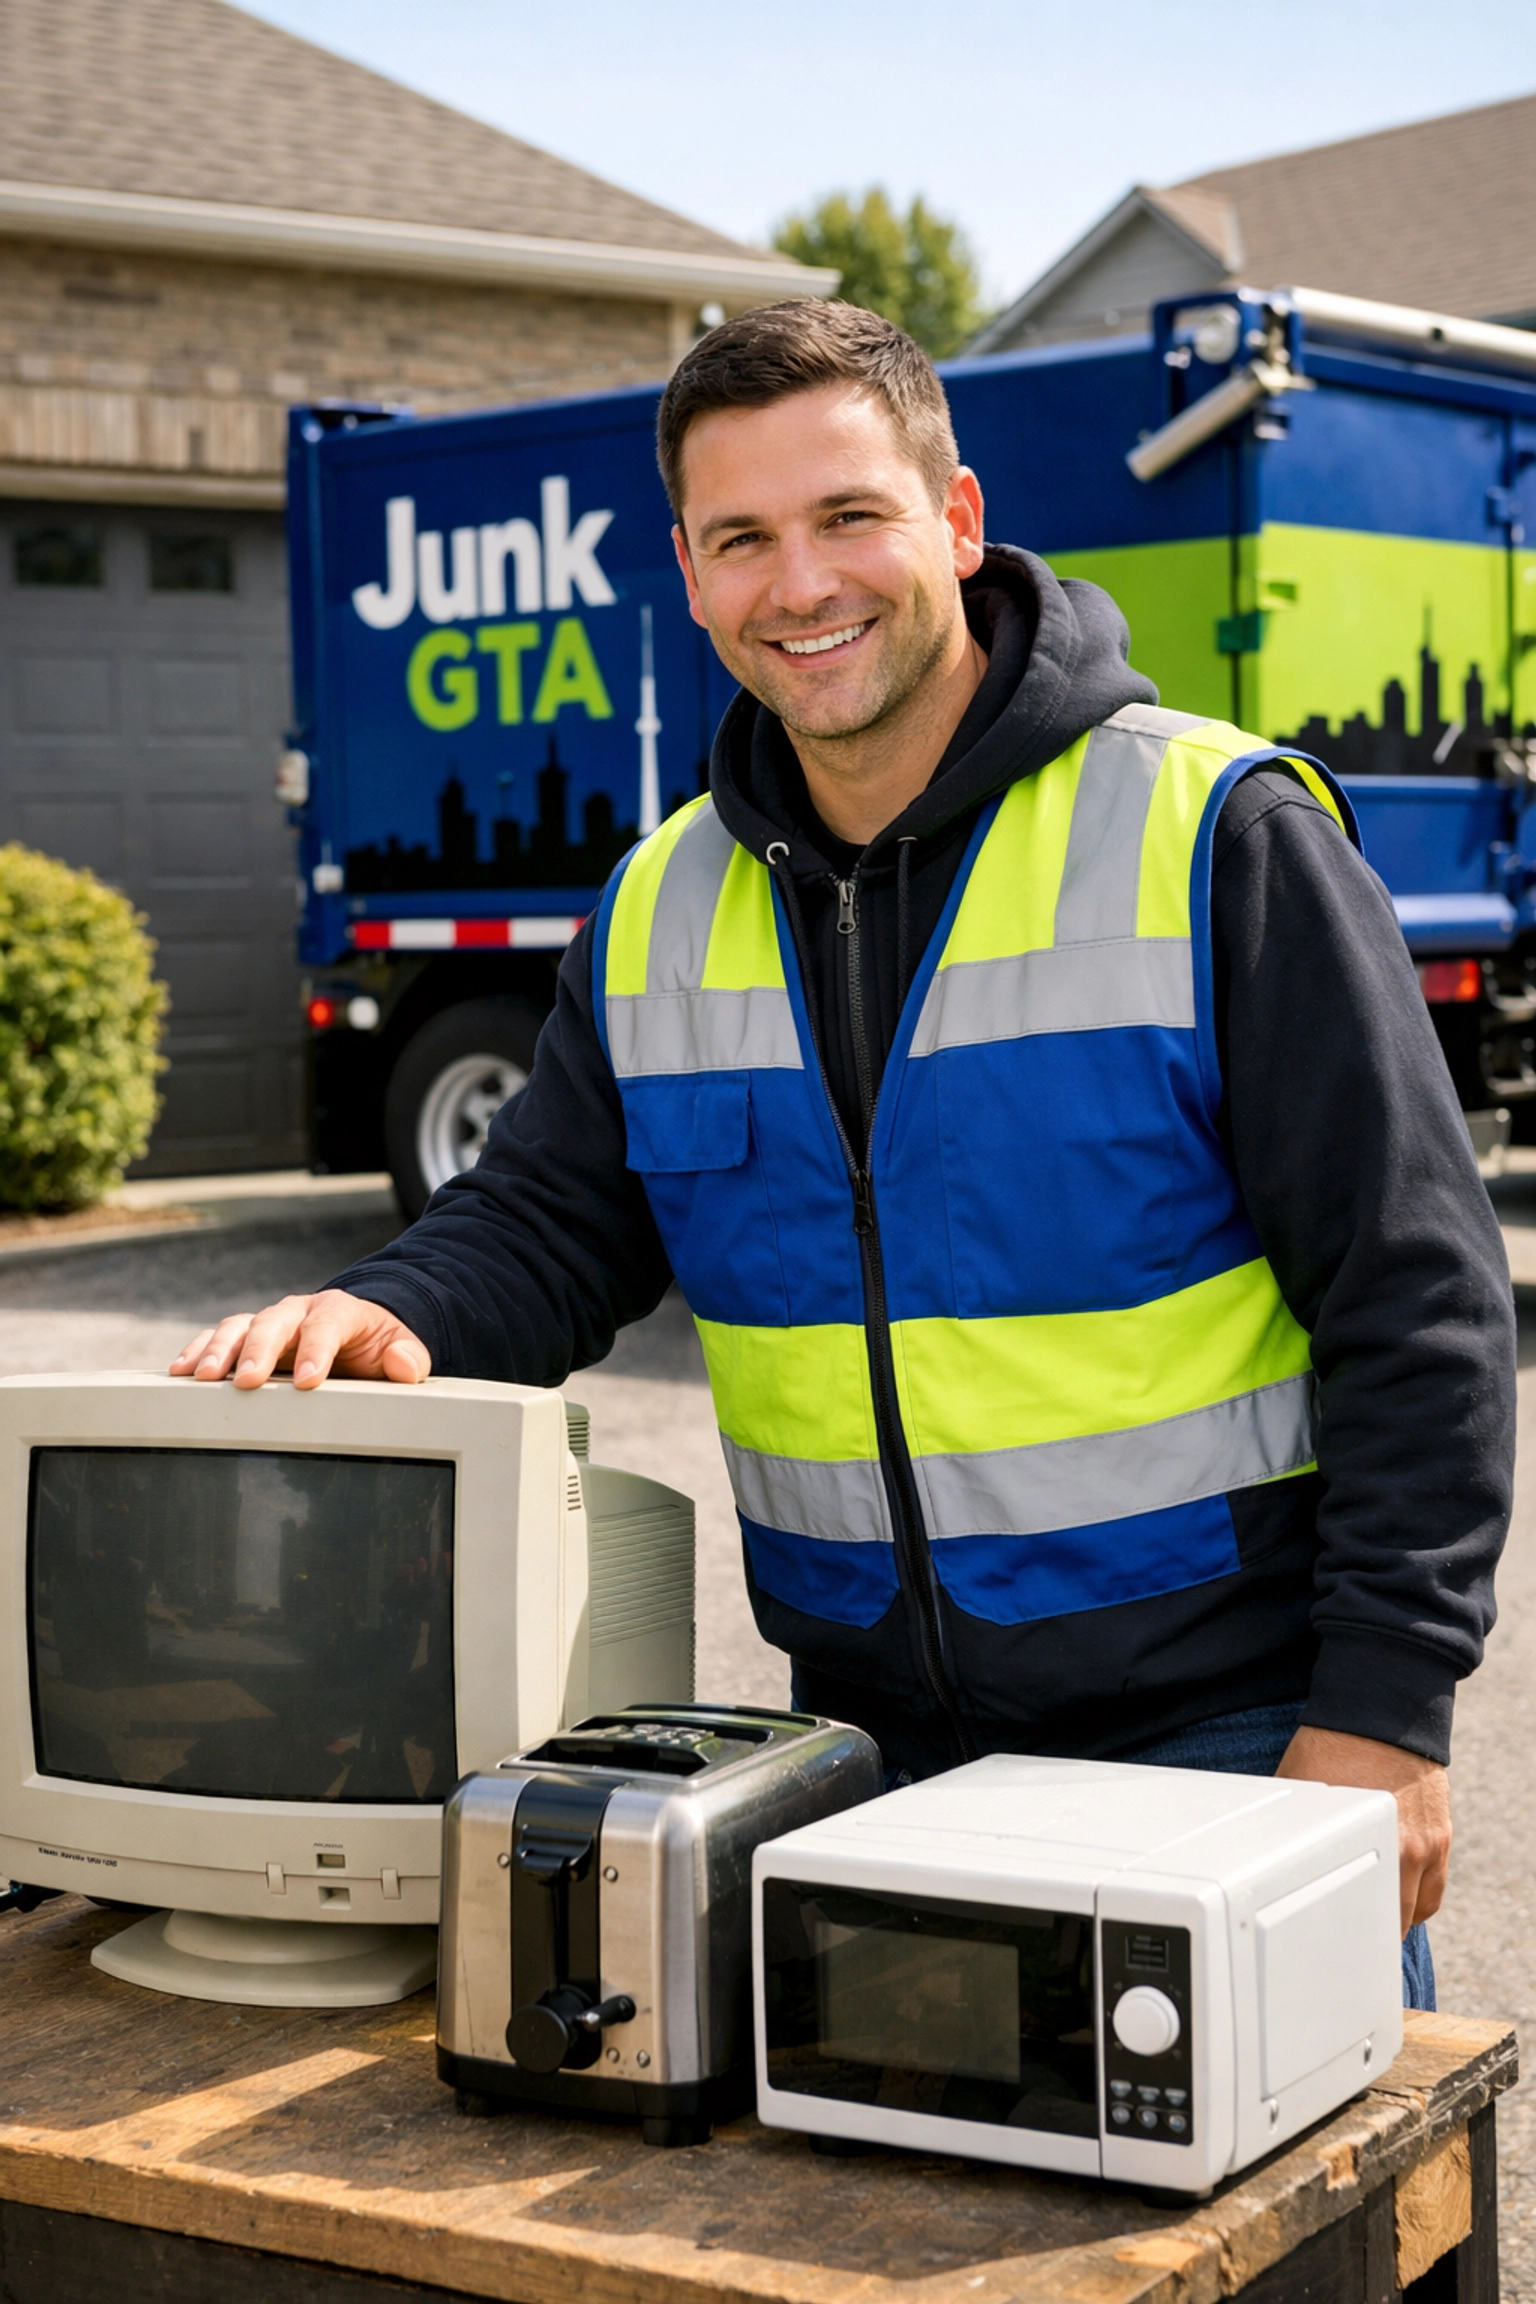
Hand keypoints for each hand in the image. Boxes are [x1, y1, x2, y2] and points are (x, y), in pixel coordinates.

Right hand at [169, 1292, 430, 1390]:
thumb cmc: (377, 1345)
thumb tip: (403, 1364)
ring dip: (219, 1351)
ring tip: (202, 1377)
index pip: (327, 1323)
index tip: (310, 1380)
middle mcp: (298, 1312)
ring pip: (239, 1327)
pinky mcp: (247, 1339)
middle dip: (258, 1350)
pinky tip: (181, 1372)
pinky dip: (198, 1351)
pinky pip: (217, 1338)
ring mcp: (269, 1324)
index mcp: (339, 1311)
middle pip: (274, 1322)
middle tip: (246, 1379)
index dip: (317, 1349)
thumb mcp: (401, 1349)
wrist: (358, 1333)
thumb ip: (409, 1358)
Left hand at [1276, 1725, 1449, 1934]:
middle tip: (1350, 1943)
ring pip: (1417, 1908)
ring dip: (1397, 1917)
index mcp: (1362, 1841)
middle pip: (1392, 1919)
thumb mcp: (1298, 1787)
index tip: (1330, 1948)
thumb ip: (1295, 1827)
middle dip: (1371, 1933)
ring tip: (1372, 1923)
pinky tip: (1399, 1898)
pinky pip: (1434, 1885)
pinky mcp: (1442, 1833)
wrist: (1380, 1710)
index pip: (1359, 1912)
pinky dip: (1418, 1896)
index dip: (1343, 1935)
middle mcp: (1403, 1848)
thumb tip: (1261, 1846)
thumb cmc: (1333, 1741)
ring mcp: (1428, 1843)